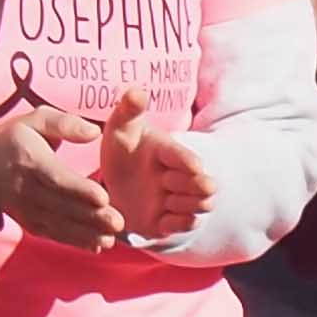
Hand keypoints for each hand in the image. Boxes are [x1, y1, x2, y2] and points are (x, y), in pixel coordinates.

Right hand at [0, 103, 121, 247]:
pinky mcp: (28, 221)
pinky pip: (52, 233)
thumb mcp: (35, 120)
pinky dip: (73, 241)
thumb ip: (64, 123)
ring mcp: (26, 208)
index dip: (79, 190)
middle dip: (91, 217)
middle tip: (119, 223)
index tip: (103, 197)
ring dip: (85, 234)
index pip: (56, 178)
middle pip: (61, 205)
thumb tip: (94, 132)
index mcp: (31, 160)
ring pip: (58, 224)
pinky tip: (97, 245)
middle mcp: (27, 188)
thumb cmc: (14, 138)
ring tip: (111, 239)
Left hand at [91, 90, 215, 243]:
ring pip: (195, 205)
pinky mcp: (169, 221)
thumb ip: (128, 111)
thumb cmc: (123, 151)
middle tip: (185, 185)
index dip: (188, 161)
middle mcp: (178, 176)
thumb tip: (136, 90)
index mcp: (168, 151)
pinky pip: (183, 225)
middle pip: (198, 183)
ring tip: (171, 203)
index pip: (182, 156)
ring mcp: (176, 199)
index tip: (195, 166)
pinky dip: (180, 223)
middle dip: (195, 185)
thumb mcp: (121, 130)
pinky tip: (168, 220)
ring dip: (188, 204)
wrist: (118, 185)